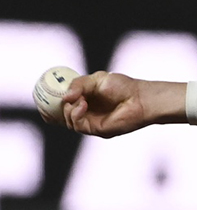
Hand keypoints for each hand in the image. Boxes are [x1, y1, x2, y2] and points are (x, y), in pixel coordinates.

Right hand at [60, 72, 183, 137]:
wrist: (140, 97)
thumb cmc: (122, 86)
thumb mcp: (96, 79)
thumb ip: (79, 85)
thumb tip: (65, 97)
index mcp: (84, 99)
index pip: (61, 105)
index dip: (49, 103)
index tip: (42, 96)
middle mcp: (85, 112)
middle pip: (60, 115)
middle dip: (55, 108)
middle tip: (54, 99)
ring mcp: (90, 122)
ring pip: (67, 120)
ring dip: (68, 109)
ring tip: (80, 99)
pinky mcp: (96, 130)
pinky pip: (78, 125)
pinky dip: (75, 115)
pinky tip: (82, 105)